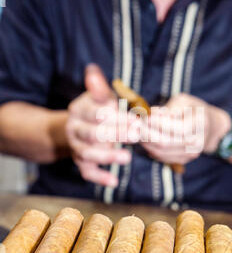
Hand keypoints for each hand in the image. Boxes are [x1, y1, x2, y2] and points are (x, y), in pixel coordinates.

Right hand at [66, 64, 138, 186]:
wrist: (79, 126)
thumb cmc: (98, 109)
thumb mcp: (99, 97)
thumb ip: (99, 88)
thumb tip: (93, 71)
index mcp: (78, 110)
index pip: (95, 114)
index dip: (115, 117)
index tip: (136, 119)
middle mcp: (74, 130)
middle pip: (92, 134)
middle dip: (115, 135)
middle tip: (136, 135)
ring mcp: (76, 148)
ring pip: (88, 154)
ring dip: (108, 156)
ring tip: (127, 158)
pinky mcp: (81, 163)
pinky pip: (87, 172)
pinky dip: (99, 178)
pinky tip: (114, 181)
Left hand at [139, 93, 230, 165]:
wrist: (209, 127)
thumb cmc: (194, 109)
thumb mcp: (185, 101)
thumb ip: (169, 108)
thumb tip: (151, 114)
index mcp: (201, 124)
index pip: (178, 128)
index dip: (159, 123)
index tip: (144, 116)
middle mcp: (197, 143)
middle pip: (166, 143)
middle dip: (147, 134)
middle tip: (134, 125)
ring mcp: (190, 154)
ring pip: (161, 152)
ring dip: (145, 142)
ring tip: (136, 131)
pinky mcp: (182, 160)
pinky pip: (161, 157)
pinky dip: (149, 149)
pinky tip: (143, 139)